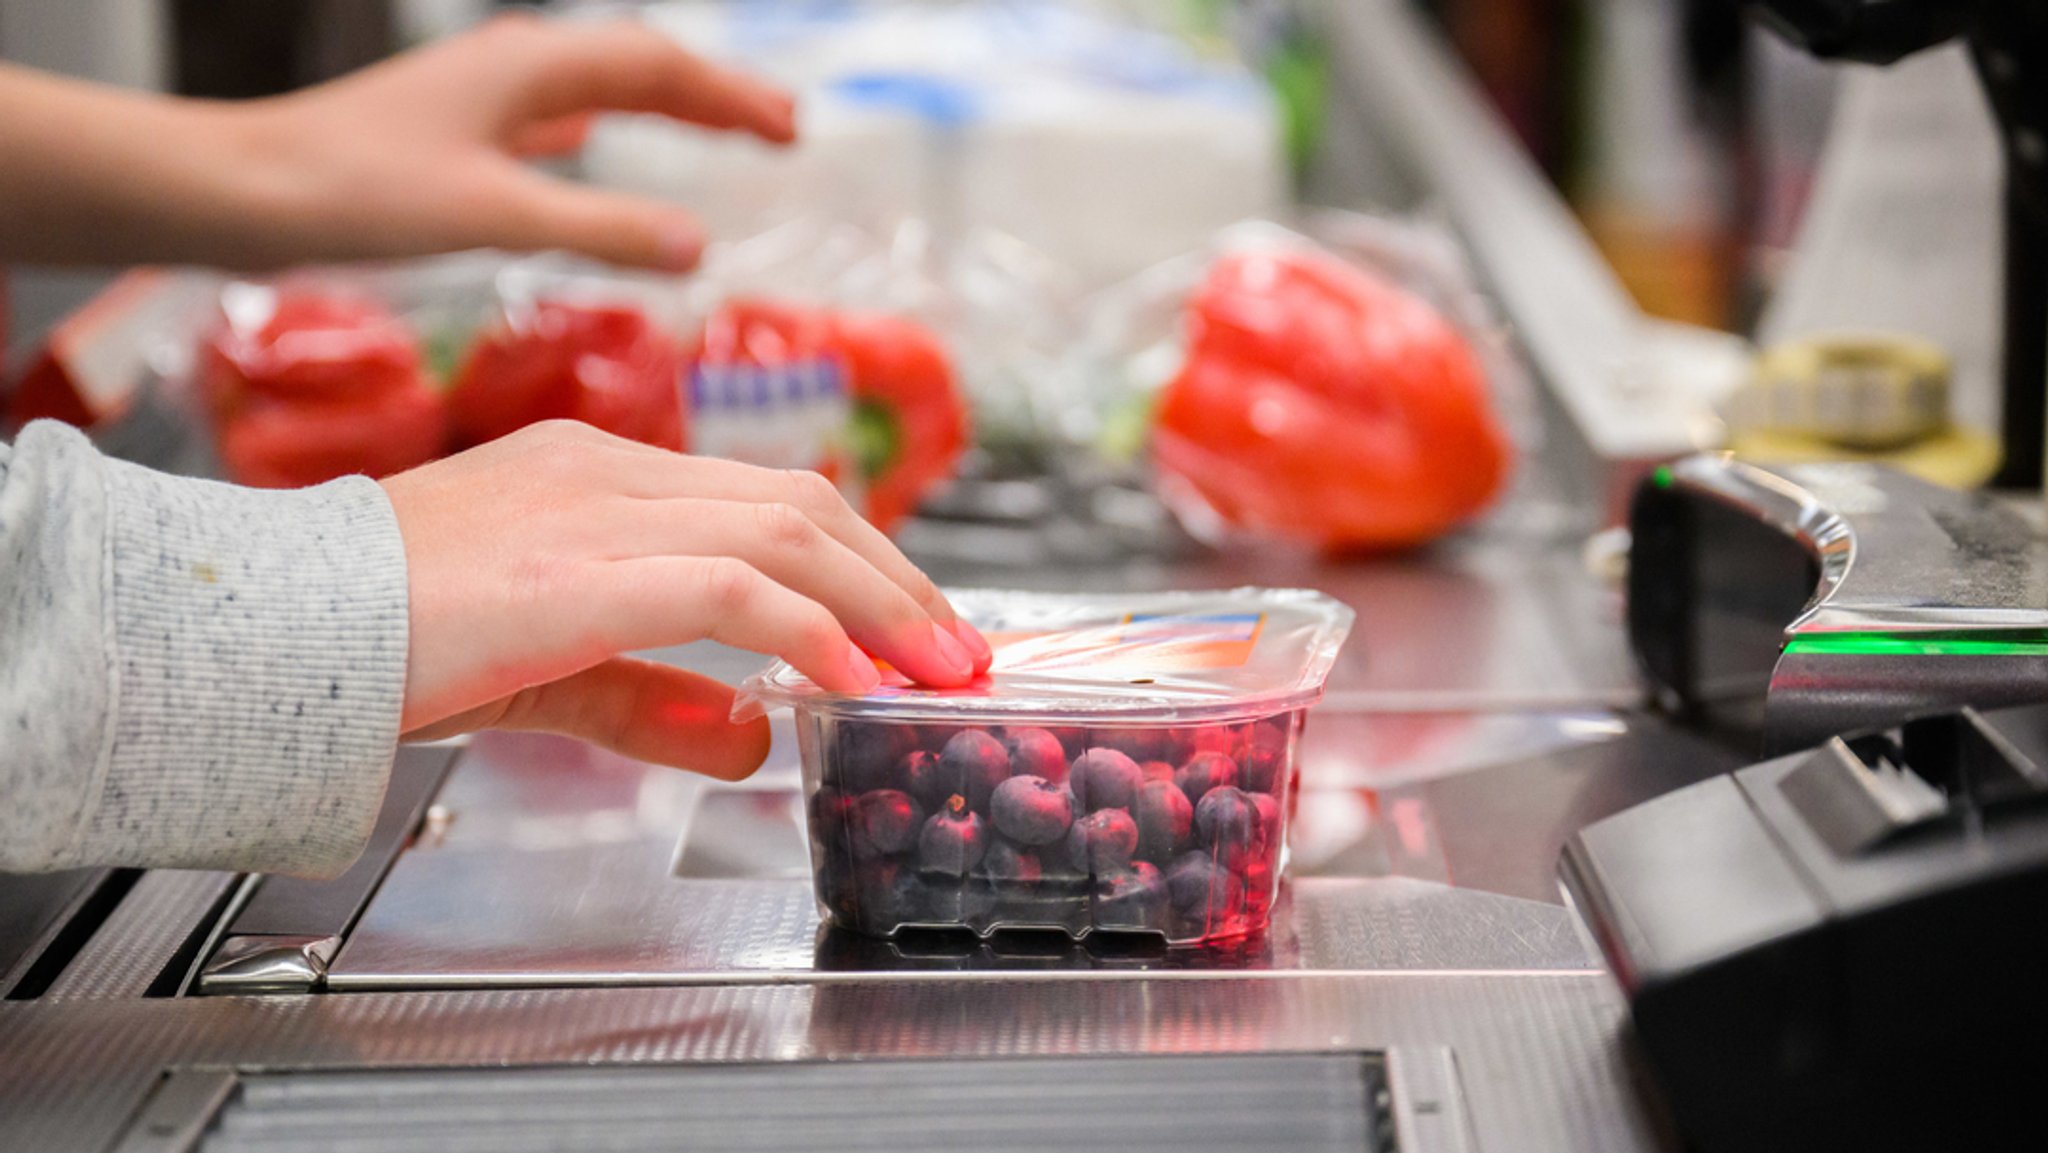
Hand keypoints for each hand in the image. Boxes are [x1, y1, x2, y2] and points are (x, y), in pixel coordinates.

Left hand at [0, 16, 793, 269]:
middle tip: (781, 129)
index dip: (731, 100)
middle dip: (712, 96)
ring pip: (594, 88)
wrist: (240, 193)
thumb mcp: (493, 215)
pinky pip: (548, 117)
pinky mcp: (450, 132)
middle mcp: (510, 69)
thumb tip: (700, 246)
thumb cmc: (355, 194)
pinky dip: (595, 126)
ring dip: (661, 106)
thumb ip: (600, 231)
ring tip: (716, 130)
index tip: (793, 131)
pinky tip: (593, 142)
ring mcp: (479, 98)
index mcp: (530, 69)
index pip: (658, 68)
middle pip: (636, 66)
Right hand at [380, 421, 992, 779]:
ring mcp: (594, 509)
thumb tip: (751, 733)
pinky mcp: (576, 568)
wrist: (260, 630)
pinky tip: (851, 678)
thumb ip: (650, 697)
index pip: (768, 499)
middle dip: (896, 582)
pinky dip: (807, 629)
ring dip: (880, 605)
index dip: (860, 562)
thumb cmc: (376, 641)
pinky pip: (730, 585)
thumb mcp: (546, 673)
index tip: (913, 624)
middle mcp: (608, 473)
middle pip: (801, 505)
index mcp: (598, 476)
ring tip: (936, 670)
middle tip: (957, 651)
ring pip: (785, 532)